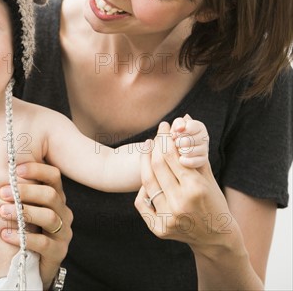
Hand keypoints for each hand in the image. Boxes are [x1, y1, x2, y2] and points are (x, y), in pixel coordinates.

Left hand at [0, 162, 72, 288]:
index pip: (54, 176)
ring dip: (24, 212)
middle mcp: (63, 213)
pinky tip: (5, 235)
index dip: (37, 170)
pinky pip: (43, 243)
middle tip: (2, 192)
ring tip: (2, 212)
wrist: (35, 265)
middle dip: (26, 191)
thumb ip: (16, 193)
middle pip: (50, 195)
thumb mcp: (23, 209)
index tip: (15, 169)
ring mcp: (63, 233)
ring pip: (49, 217)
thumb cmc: (25, 230)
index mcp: (56, 198)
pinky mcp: (58, 252)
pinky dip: (23, 237)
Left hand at [134, 122, 235, 250]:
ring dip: (145, 162)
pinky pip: (142, 202)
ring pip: (147, 182)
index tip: (165, 126)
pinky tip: (147, 175)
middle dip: (155, 145)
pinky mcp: (159, 229)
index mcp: (196, 188)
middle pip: (157, 166)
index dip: (165, 138)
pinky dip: (143, 188)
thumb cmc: (214, 202)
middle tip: (156, 134)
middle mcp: (180, 203)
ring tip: (147, 148)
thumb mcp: (209, 177)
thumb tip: (186, 119)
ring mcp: (168, 218)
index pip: (171, 156)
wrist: (215, 238)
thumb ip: (195, 150)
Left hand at [170, 114, 208, 167]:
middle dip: (177, 143)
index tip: (175, 134)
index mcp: (199, 126)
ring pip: (188, 152)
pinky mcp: (203, 160)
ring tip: (179, 150)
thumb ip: (178, 123)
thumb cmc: (176, 136)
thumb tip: (180, 128)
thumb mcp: (175, 127)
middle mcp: (205, 137)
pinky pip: (191, 162)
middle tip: (176, 143)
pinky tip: (182, 158)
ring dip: (180, 151)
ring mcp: (205, 149)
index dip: (178, 132)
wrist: (179, 151)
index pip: (188, 128)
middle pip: (186, 141)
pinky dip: (183, 160)